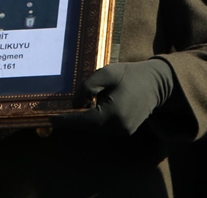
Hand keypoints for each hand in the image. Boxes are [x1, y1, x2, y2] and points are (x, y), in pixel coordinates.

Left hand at [52, 59, 173, 135]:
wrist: (156, 83)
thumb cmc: (130, 75)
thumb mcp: (107, 73)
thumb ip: (88, 86)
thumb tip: (75, 104)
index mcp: (113, 112)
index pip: (84, 121)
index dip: (66, 121)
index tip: (51, 120)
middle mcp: (118, 127)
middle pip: (88, 125)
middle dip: (77, 116)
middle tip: (66, 106)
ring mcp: (123, 132)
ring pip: (96, 127)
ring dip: (89, 116)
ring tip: (93, 99)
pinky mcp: (125, 132)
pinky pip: (104, 127)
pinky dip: (98, 119)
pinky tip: (102, 104)